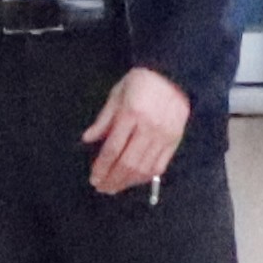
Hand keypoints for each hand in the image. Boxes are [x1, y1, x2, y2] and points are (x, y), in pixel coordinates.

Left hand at [82, 65, 191, 194]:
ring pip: (144, 168)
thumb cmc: (141, 82)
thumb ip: (103, 119)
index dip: (102, 167)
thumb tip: (88, 139)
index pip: (113, 149)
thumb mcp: (117, 94)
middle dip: (113, 179)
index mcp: (131, 114)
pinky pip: (159, 166)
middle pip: (128, 163)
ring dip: (127, 182)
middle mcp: (148, 128)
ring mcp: (164, 136)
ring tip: (115, 187)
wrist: (173, 74)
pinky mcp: (175, 141)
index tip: (94, 178)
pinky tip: (134, 180)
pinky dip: (145, 177)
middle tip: (102, 187)